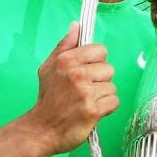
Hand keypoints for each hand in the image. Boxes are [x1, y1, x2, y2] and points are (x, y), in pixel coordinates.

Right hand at [23, 22, 118, 154]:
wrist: (41, 129)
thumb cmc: (48, 99)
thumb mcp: (49, 67)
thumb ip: (65, 45)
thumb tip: (76, 26)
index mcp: (66, 60)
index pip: (100, 50)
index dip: (96, 61)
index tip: (87, 71)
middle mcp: (76, 74)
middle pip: (109, 69)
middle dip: (100, 80)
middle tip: (84, 90)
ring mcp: (85, 92)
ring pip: (112, 87)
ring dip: (103, 96)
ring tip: (86, 101)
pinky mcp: (93, 110)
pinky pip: (114, 102)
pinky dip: (106, 108)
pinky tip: (92, 111)